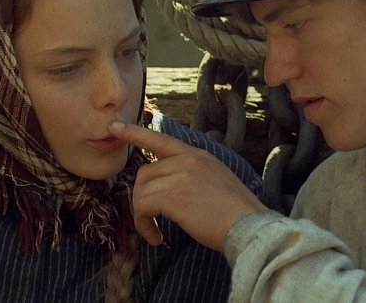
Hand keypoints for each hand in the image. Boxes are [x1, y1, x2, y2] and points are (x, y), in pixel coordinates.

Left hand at [110, 121, 267, 250]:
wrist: (249, 226)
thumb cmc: (236, 214)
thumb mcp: (216, 182)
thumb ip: (192, 176)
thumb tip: (169, 189)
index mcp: (198, 155)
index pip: (160, 139)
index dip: (135, 132)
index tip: (115, 127)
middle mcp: (187, 160)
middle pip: (145, 173)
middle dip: (141, 199)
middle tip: (150, 221)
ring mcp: (180, 175)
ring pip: (141, 191)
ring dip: (142, 216)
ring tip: (155, 233)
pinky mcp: (172, 195)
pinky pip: (142, 207)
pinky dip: (144, 226)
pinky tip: (157, 238)